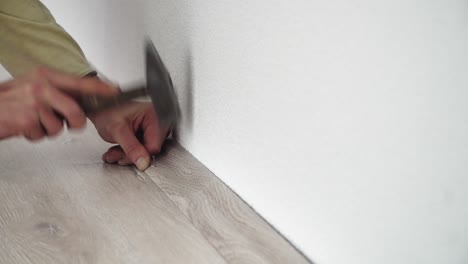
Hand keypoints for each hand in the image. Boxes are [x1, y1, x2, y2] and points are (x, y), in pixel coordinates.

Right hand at [0, 67, 117, 140]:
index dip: (100, 89)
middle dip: (73, 123)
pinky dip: (34, 136)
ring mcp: (33, 103)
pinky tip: (23, 126)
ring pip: (59, 127)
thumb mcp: (33, 88)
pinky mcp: (26, 119)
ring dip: (47, 130)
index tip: (115, 92)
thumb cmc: (8, 102)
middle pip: (76, 112)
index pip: (79, 82)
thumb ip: (57, 92)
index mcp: (45, 76)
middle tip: (63, 122)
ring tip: (33, 121)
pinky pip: (43, 135)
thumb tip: (82, 100)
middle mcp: (41, 86)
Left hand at [89, 101, 168, 170]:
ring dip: (127, 156)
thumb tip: (144, 163)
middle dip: (131, 156)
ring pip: (145, 152)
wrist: (99, 108)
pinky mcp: (147, 134)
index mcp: (155, 116)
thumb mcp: (117, 130)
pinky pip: (142, 150)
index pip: (154, 146)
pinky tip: (117, 150)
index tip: (124, 156)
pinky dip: (128, 153)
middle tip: (115, 154)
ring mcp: (153, 129)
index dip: (139, 154)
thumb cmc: (107, 110)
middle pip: (150, 150)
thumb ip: (131, 147)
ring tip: (113, 152)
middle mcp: (158, 122)